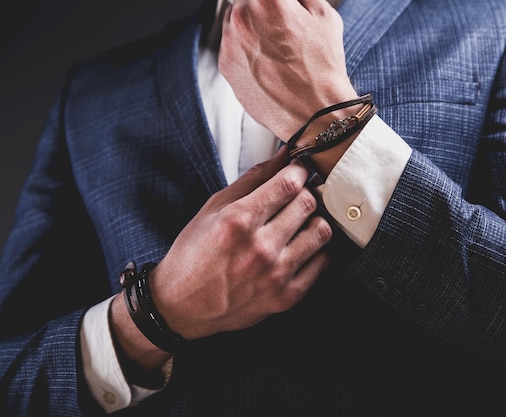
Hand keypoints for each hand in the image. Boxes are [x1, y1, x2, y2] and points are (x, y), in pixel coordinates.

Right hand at [110, 147, 331, 368]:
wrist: (181, 306)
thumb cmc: (193, 254)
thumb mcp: (213, 208)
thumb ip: (252, 179)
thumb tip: (283, 155)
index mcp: (238, 221)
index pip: (289, 184)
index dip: (299, 170)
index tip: (298, 170)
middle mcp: (260, 248)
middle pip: (308, 204)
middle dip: (305, 192)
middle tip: (296, 196)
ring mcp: (276, 275)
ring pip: (321, 232)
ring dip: (314, 220)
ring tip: (300, 222)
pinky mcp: (287, 297)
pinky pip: (322, 263)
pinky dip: (316, 250)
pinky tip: (300, 247)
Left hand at [218, 0, 358, 140]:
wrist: (314, 114)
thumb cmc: (322, 71)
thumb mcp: (325, 16)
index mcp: (268, 0)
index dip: (279, 4)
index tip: (284, 10)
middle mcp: (242, 17)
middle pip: (247, 2)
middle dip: (263, 10)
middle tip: (284, 29)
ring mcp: (229, 42)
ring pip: (236, 23)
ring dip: (251, 28)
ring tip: (276, 49)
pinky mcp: (225, 65)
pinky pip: (231, 47)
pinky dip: (245, 51)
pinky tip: (267, 64)